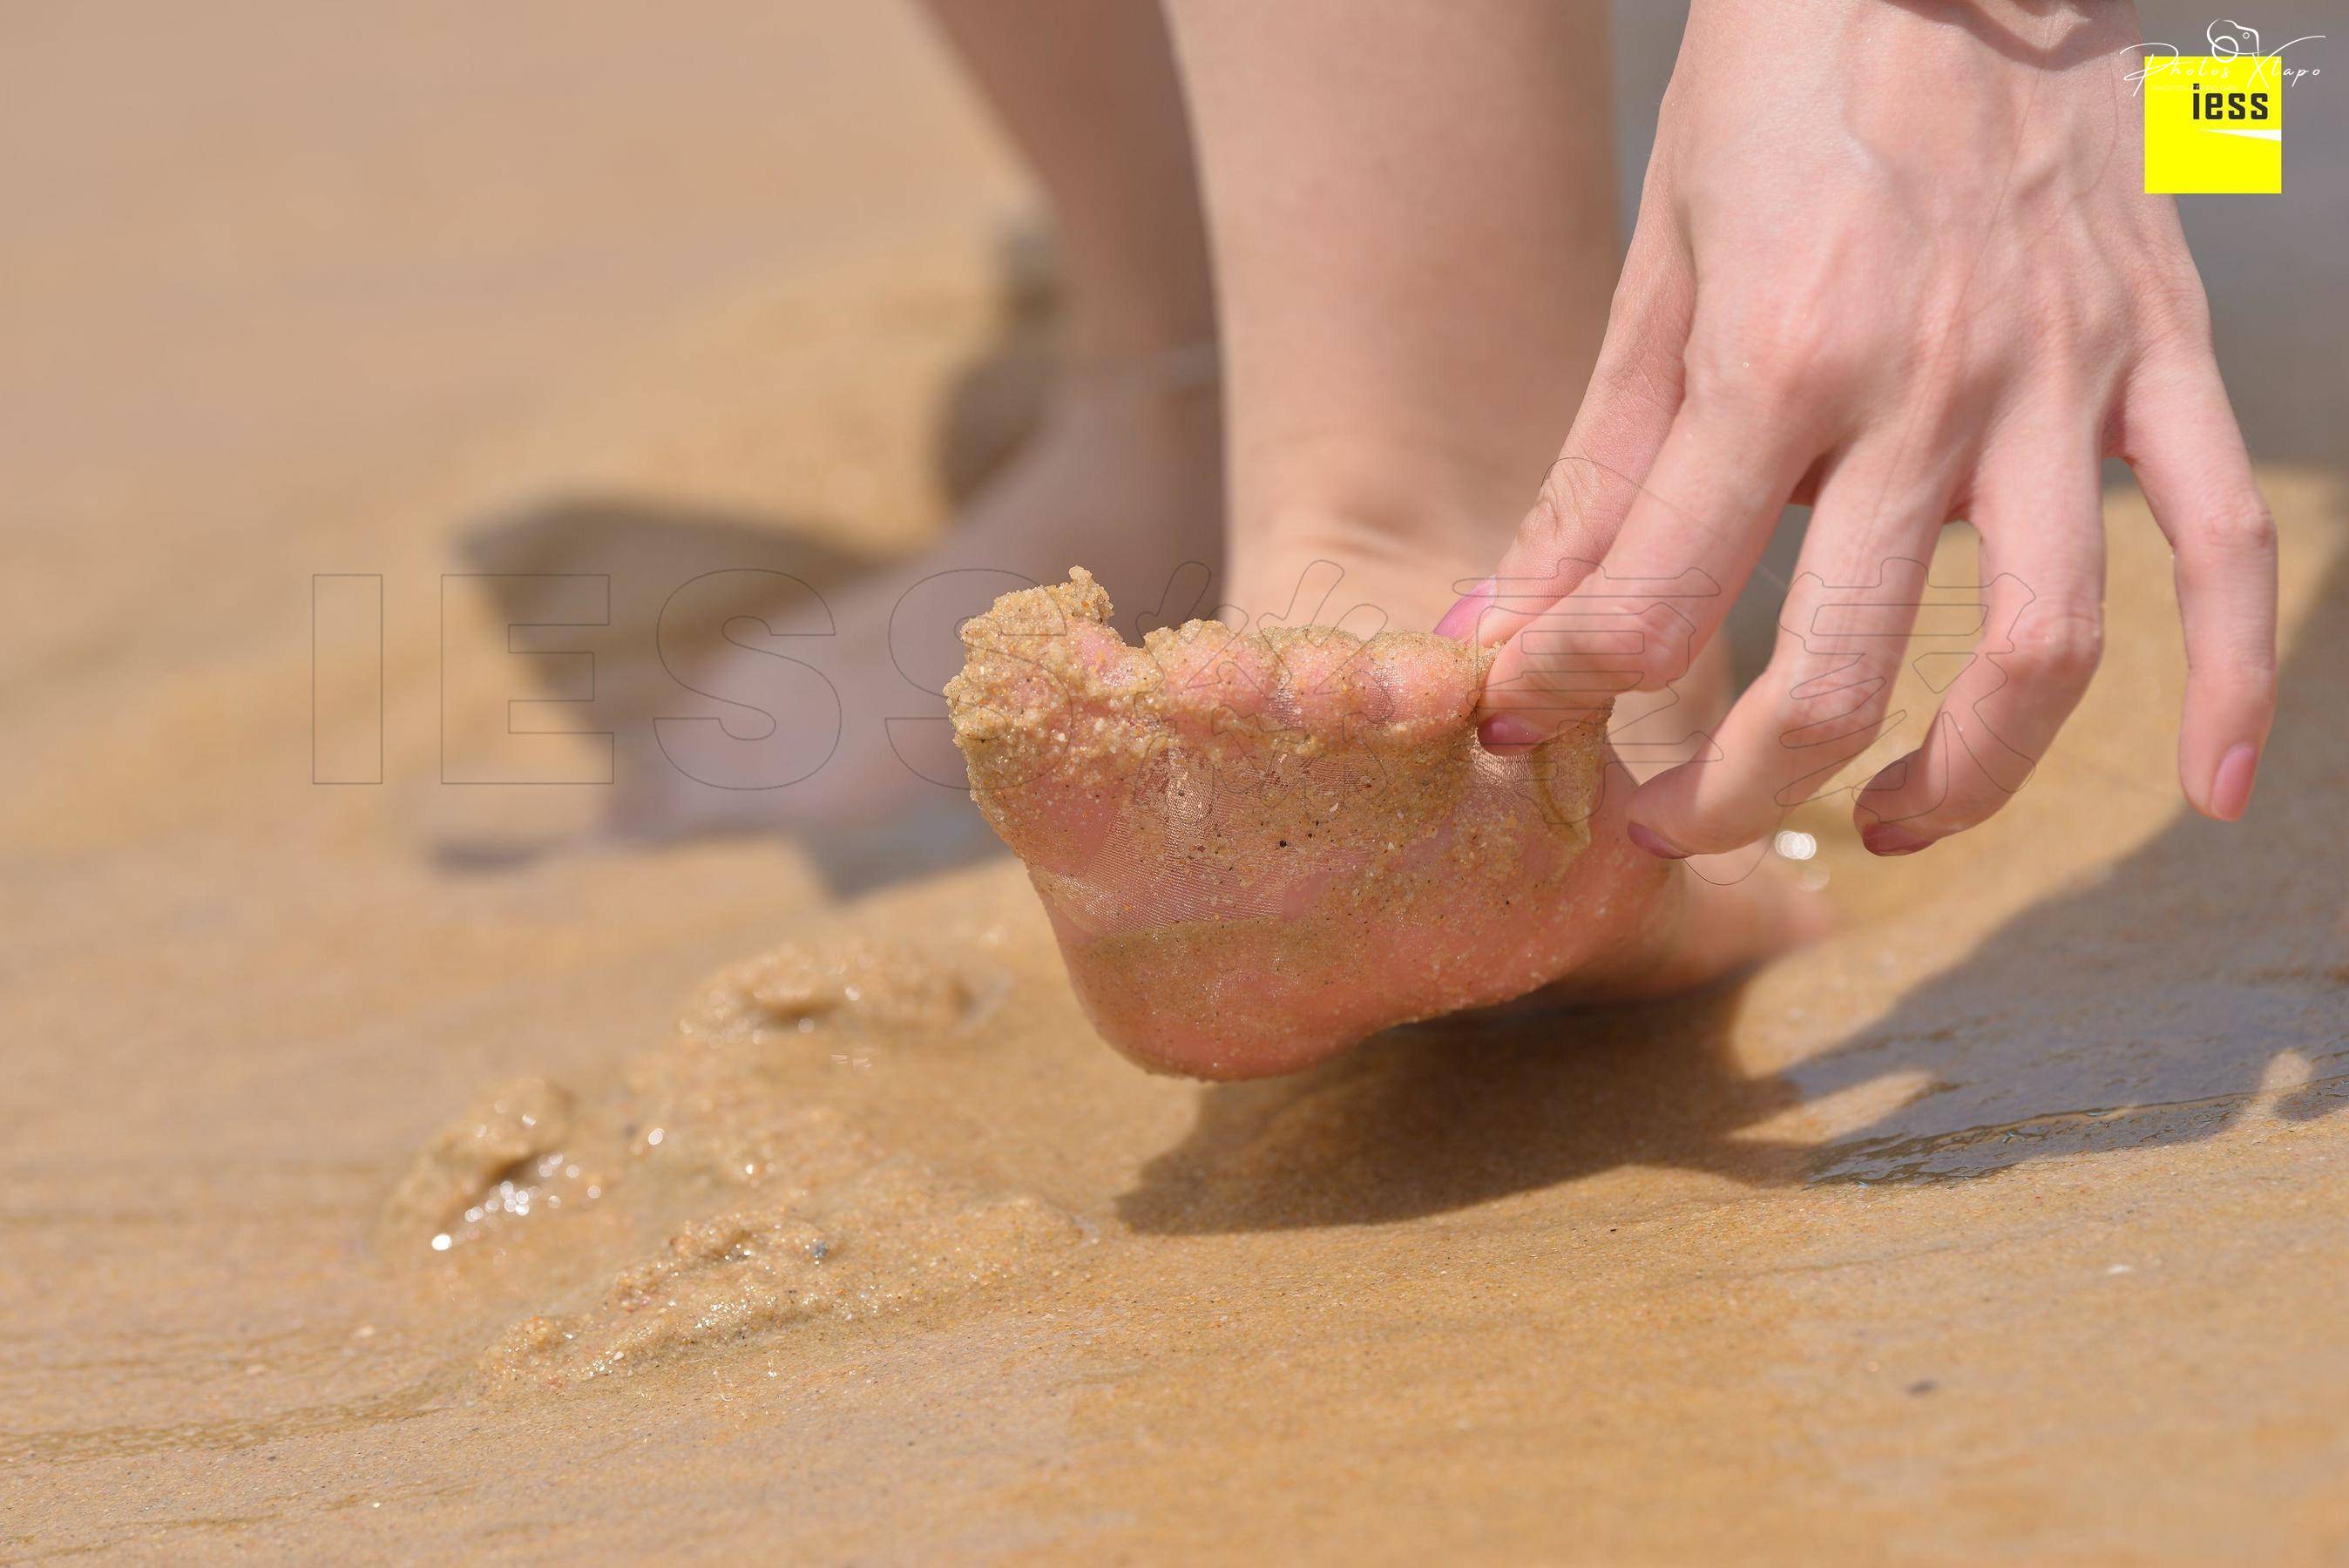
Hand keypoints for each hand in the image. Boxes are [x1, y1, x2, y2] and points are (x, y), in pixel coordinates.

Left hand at [1456, 0, 2275, 857]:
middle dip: (1730, 790)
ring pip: (2038, 651)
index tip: (1531, 717)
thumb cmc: (1780, 93)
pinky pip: (2223, 542)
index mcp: (1778, 355)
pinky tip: (2200, 790)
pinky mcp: (2157, 360)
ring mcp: (2062, 381)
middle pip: (1837, 669)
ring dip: (1954, 784)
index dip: (1567, 689)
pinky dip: (2228, 681)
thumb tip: (1491, 630)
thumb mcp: (1658, 275)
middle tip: (1666, 823)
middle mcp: (1928, 385)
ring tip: (1869, 827)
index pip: (1651, 599)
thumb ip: (1592, 474)